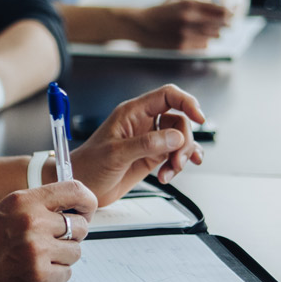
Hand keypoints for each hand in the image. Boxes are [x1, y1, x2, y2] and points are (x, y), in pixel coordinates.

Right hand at [0, 180, 96, 281]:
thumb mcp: (1, 213)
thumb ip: (34, 207)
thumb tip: (70, 208)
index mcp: (23, 200)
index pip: (75, 190)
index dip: (86, 202)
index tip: (85, 211)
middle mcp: (32, 221)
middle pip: (80, 226)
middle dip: (70, 237)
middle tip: (49, 244)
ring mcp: (36, 250)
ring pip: (75, 253)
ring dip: (60, 259)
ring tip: (33, 261)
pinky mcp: (38, 277)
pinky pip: (66, 275)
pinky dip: (52, 278)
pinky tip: (29, 274)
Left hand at [70, 84, 205, 206]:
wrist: (80, 185)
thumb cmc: (89, 165)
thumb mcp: (116, 154)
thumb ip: (147, 144)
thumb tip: (176, 137)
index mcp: (133, 112)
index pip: (167, 96)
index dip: (187, 102)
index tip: (199, 117)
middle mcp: (143, 123)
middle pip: (179, 120)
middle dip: (184, 141)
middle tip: (177, 160)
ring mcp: (149, 140)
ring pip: (180, 139)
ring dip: (183, 155)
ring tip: (172, 171)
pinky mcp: (151, 156)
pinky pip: (175, 154)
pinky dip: (179, 164)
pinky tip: (172, 173)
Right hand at [124, 0, 231, 49]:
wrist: (140, 24)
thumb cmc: (162, 11)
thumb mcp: (181, 1)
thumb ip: (202, 6)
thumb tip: (226, 12)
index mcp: (189, 4)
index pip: (220, 10)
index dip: (230, 13)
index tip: (233, 14)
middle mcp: (189, 19)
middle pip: (219, 24)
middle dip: (225, 24)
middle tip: (228, 24)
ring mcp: (185, 34)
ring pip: (212, 37)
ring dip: (213, 34)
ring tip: (207, 30)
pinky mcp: (181, 47)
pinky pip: (203, 46)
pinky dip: (203, 42)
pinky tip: (196, 38)